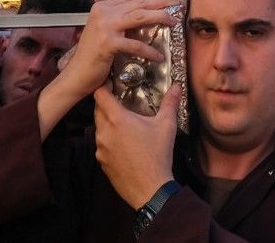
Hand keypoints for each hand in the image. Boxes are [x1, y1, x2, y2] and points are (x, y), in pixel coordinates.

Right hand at [55, 0, 174, 96]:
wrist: (76, 76)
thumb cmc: (92, 56)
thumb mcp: (103, 31)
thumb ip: (116, 18)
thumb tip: (139, 11)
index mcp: (102, 7)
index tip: (166, 2)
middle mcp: (103, 12)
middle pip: (138, 4)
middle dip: (160, 4)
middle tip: (176, 7)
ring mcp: (104, 26)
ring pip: (139, 17)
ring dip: (159, 18)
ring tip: (173, 22)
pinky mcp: (108, 43)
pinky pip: (135, 45)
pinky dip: (149, 51)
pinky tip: (159, 57)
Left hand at [92, 81, 178, 208]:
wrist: (150, 189)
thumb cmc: (157, 155)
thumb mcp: (166, 126)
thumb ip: (170, 103)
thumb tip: (177, 86)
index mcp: (117, 119)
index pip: (99, 95)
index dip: (103, 87)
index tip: (111, 85)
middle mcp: (104, 131)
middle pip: (97, 110)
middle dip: (106, 105)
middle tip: (120, 103)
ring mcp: (100, 148)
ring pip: (99, 128)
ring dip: (107, 123)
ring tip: (123, 125)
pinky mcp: (101, 161)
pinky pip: (101, 144)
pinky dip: (109, 140)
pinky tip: (123, 145)